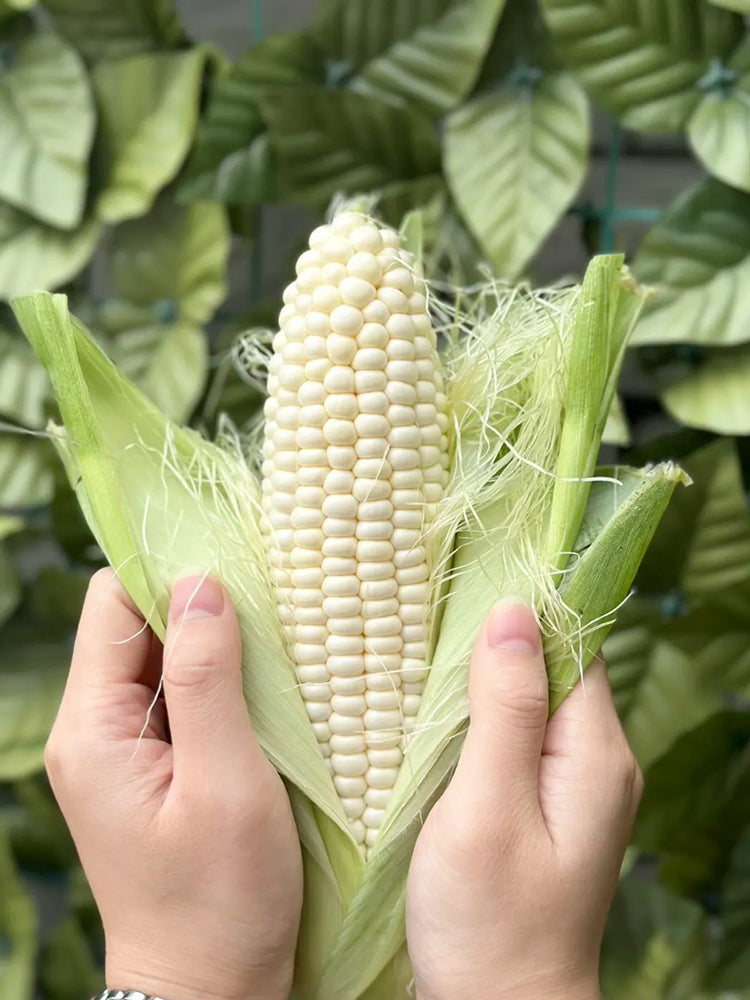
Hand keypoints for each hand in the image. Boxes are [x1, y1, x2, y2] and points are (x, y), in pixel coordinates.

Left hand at [45, 569, 302, 999]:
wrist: (209, 989)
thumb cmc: (220, 899)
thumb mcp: (224, 783)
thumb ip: (206, 678)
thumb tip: (199, 581)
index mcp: (91, 729)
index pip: (112, 604)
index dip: (169, 576)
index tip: (239, 573)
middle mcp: (92, 730)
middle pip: (137, 626)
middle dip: (200, 608)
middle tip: (271, 611)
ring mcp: (119, 751)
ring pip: (163, 659)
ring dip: (217, 647)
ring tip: (277, 647)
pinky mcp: (150, 768)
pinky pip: (178, 698)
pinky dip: (220, 682)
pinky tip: (264, 689)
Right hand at [406, 600, 641, 999]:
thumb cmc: (488, 921)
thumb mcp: (487, 808)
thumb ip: (505, 710)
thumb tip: (515, 611)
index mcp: (596, 755)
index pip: (574, 646)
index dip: (525, 614)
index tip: (462, 590)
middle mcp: (599, 762)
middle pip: (556, 668)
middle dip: (498, 644)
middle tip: (429, 627)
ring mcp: (575, 786)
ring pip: (534, 700)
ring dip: (485, 681)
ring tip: (425, 665)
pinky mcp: (546, 805)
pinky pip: (521, 736)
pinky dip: (482, 718)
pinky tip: (441, 720)